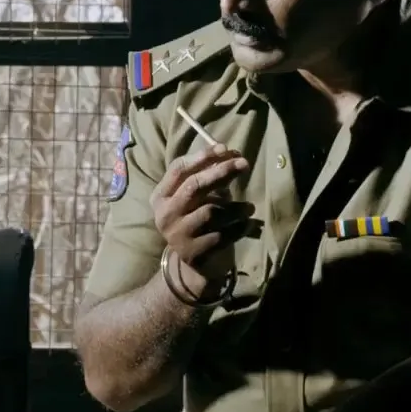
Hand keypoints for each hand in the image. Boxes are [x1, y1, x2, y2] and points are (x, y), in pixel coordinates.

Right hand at [151, 142, 253, 296]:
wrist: (192, 264)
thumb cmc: (195, 220)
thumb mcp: (193, 199)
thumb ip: (206, 177)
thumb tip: (231, 154)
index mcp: (160, 196)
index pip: (179, 169)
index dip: (202, 156)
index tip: (225, 148)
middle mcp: (165, 214)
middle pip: (194, 186)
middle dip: (221, 172)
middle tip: (243, 163)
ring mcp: (178, 234)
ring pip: (210, 212)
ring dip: (234, 207)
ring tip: (250, 207)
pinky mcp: (193, 252)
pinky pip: (221, 234)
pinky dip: (238, 227)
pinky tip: (248, 224)